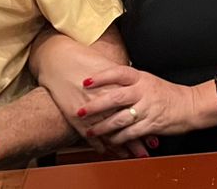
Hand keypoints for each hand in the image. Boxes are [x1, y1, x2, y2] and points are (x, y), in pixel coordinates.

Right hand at [35, 43, 146, 159]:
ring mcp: (90, 111)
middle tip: (150, 149)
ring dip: (120, 146)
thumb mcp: (108, 66)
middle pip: (124, 123)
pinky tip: (106, 151)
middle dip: (138, 138)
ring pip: (108, 133)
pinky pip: (89, 136)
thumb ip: (123, 78)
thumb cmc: (84, 61)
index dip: (147, 119)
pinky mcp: (75, 117)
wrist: (59, 62)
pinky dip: (99, 145)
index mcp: (115, 86)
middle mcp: (103, 100)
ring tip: (131, 155)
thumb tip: (139, 83)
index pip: (135, 107)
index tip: (157, 128)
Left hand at [76, 66, 214, 146]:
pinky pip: (130, 132)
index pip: (118, 73)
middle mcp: (144, 91)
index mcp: (142, 78)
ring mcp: (148, 108)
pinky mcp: (151, 123)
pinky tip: (110, 140)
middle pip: (115, 97)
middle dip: (95, 106)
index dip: (101, 77)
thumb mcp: (149, 81)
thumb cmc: (167, 93)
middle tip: (80, 111)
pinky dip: (118, 138)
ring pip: (120, 118)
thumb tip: (105, 80)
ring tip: (91, 131)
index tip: (85, 82)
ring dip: (103, 127)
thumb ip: (129, 82)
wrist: (190, 105)